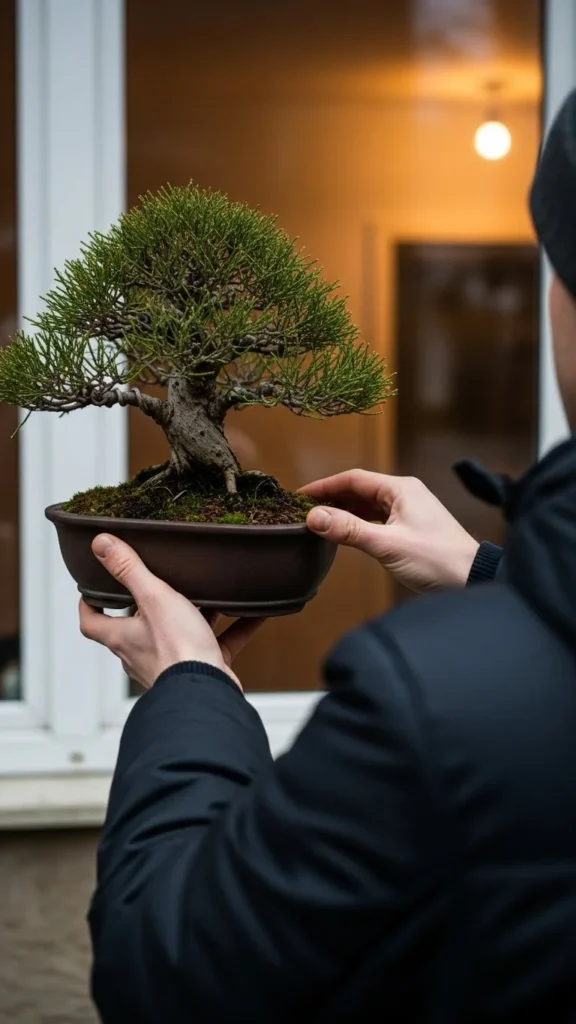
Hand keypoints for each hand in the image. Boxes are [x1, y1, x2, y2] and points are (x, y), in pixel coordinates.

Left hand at [79, 534, 261, 689]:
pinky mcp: (202, 669)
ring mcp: (172, 663)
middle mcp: (143, 653)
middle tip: (160, 583)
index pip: (93, 623)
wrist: (206, 691)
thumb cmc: (176, 651)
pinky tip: (254, 613)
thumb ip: (129, 570)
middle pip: (138, 627)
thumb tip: (100, 544)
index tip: (93, 590)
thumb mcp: (153, 598)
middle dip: (149, 607)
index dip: (90, 605)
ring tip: (211, 593)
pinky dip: (234, 630)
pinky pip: (219, 645)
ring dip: (194, 616)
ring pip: (180, 635)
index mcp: (124, 637)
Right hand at [302, 470, 478, 592]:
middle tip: (304, 512)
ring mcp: (408, 510)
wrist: (472, 580)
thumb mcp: (388, 545)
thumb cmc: (436, 560)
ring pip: (367, 505)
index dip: (324, 486)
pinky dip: (358, 523)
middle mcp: (404, 493)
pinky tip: (345, 533)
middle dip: (331, 499)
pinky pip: (377, 518)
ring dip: (344, 511)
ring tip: (319, 522)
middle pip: (359, 490)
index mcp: (400, 488)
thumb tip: (313, 517)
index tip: (299, 497)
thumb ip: (350, 530)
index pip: (353, 479)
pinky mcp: (410, 527)